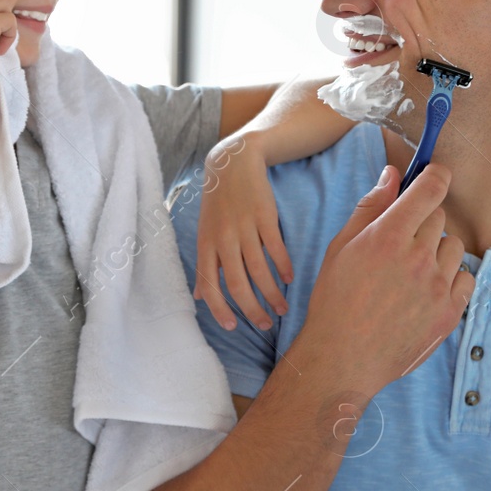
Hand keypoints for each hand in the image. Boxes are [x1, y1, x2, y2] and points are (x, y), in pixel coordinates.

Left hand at [193, 134, 293, 330]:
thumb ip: (205, 266)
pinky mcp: (265, 216)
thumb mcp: (205, 233)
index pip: (211, 285)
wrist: (232, 163)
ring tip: (282, 308)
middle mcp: (223, 238)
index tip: (234, 328)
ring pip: (259, 270)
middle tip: (265, 325)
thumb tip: (200, 298)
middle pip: (238, 284)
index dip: (221, 310)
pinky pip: (275, 248)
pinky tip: (290, 279)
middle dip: (253, 310)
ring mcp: (244, 227)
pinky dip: (284, 266)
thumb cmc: (218, 204)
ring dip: (273, 294)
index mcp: (206, 245)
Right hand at [291, 163, 473, 397]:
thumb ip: (370, 207)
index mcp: (388, 236)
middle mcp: (417, 257)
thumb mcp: (341, 247)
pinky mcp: (450, 312)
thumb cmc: (336, 301)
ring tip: (411, 272)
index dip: (436, 175)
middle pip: (439, 217)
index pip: (430, 188)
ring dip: (437, 251)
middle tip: (400, 244)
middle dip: (422, 222)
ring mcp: (437, 286)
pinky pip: (466, 277)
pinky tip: (426, 290)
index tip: (434, 175)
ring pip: (453, 246)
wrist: (343, 357)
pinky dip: (451, 278)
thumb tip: (392, 174)